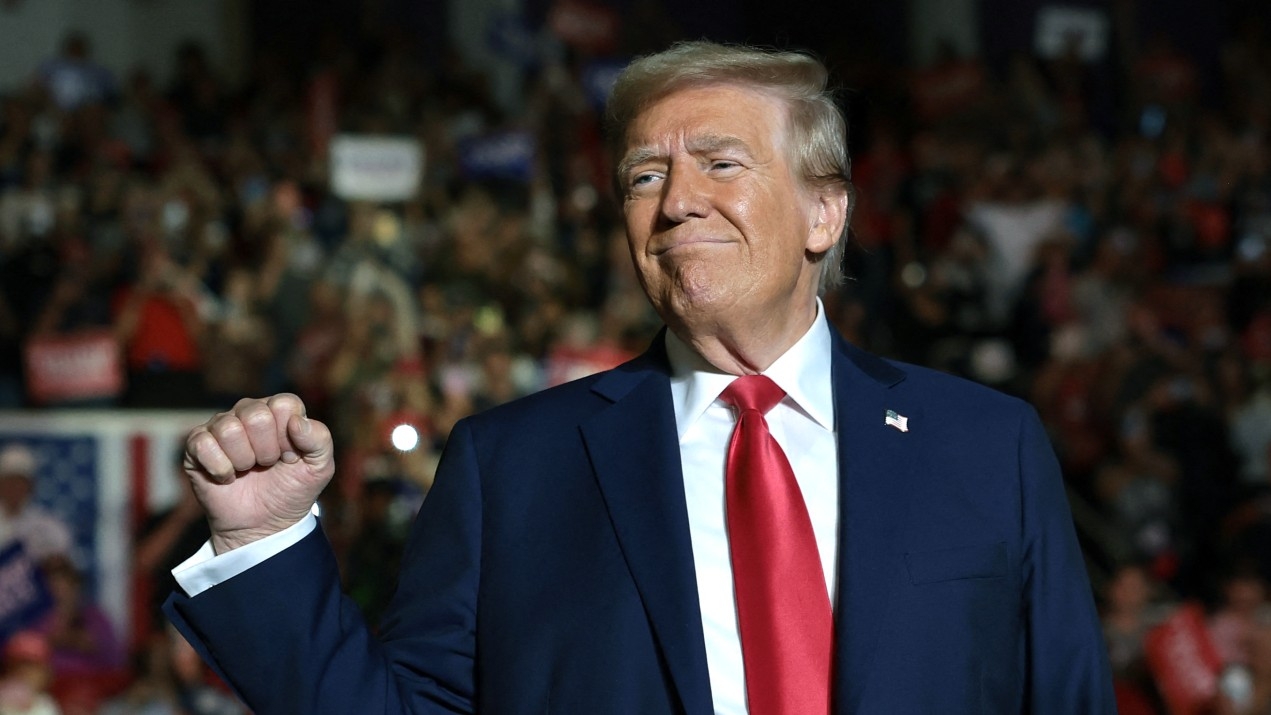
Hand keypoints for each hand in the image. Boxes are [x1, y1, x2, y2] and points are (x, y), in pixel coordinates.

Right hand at [184, 394, 334, 552]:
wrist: (264, 526)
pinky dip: (220, 469)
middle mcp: (248, 411)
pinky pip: (202, 444)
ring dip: (243, 460)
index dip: (289, 437)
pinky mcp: (197, 445)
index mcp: (279, 410)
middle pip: (256, 415)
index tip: (290, 457)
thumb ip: (320, 440)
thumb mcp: (320, 468)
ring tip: (248, 470)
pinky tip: (228, 477)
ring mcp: (221, 427)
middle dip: (266, 450)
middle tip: (267, 465)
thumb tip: (297, 421)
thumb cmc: (292, 491)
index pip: (284, 404)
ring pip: (228, 429)